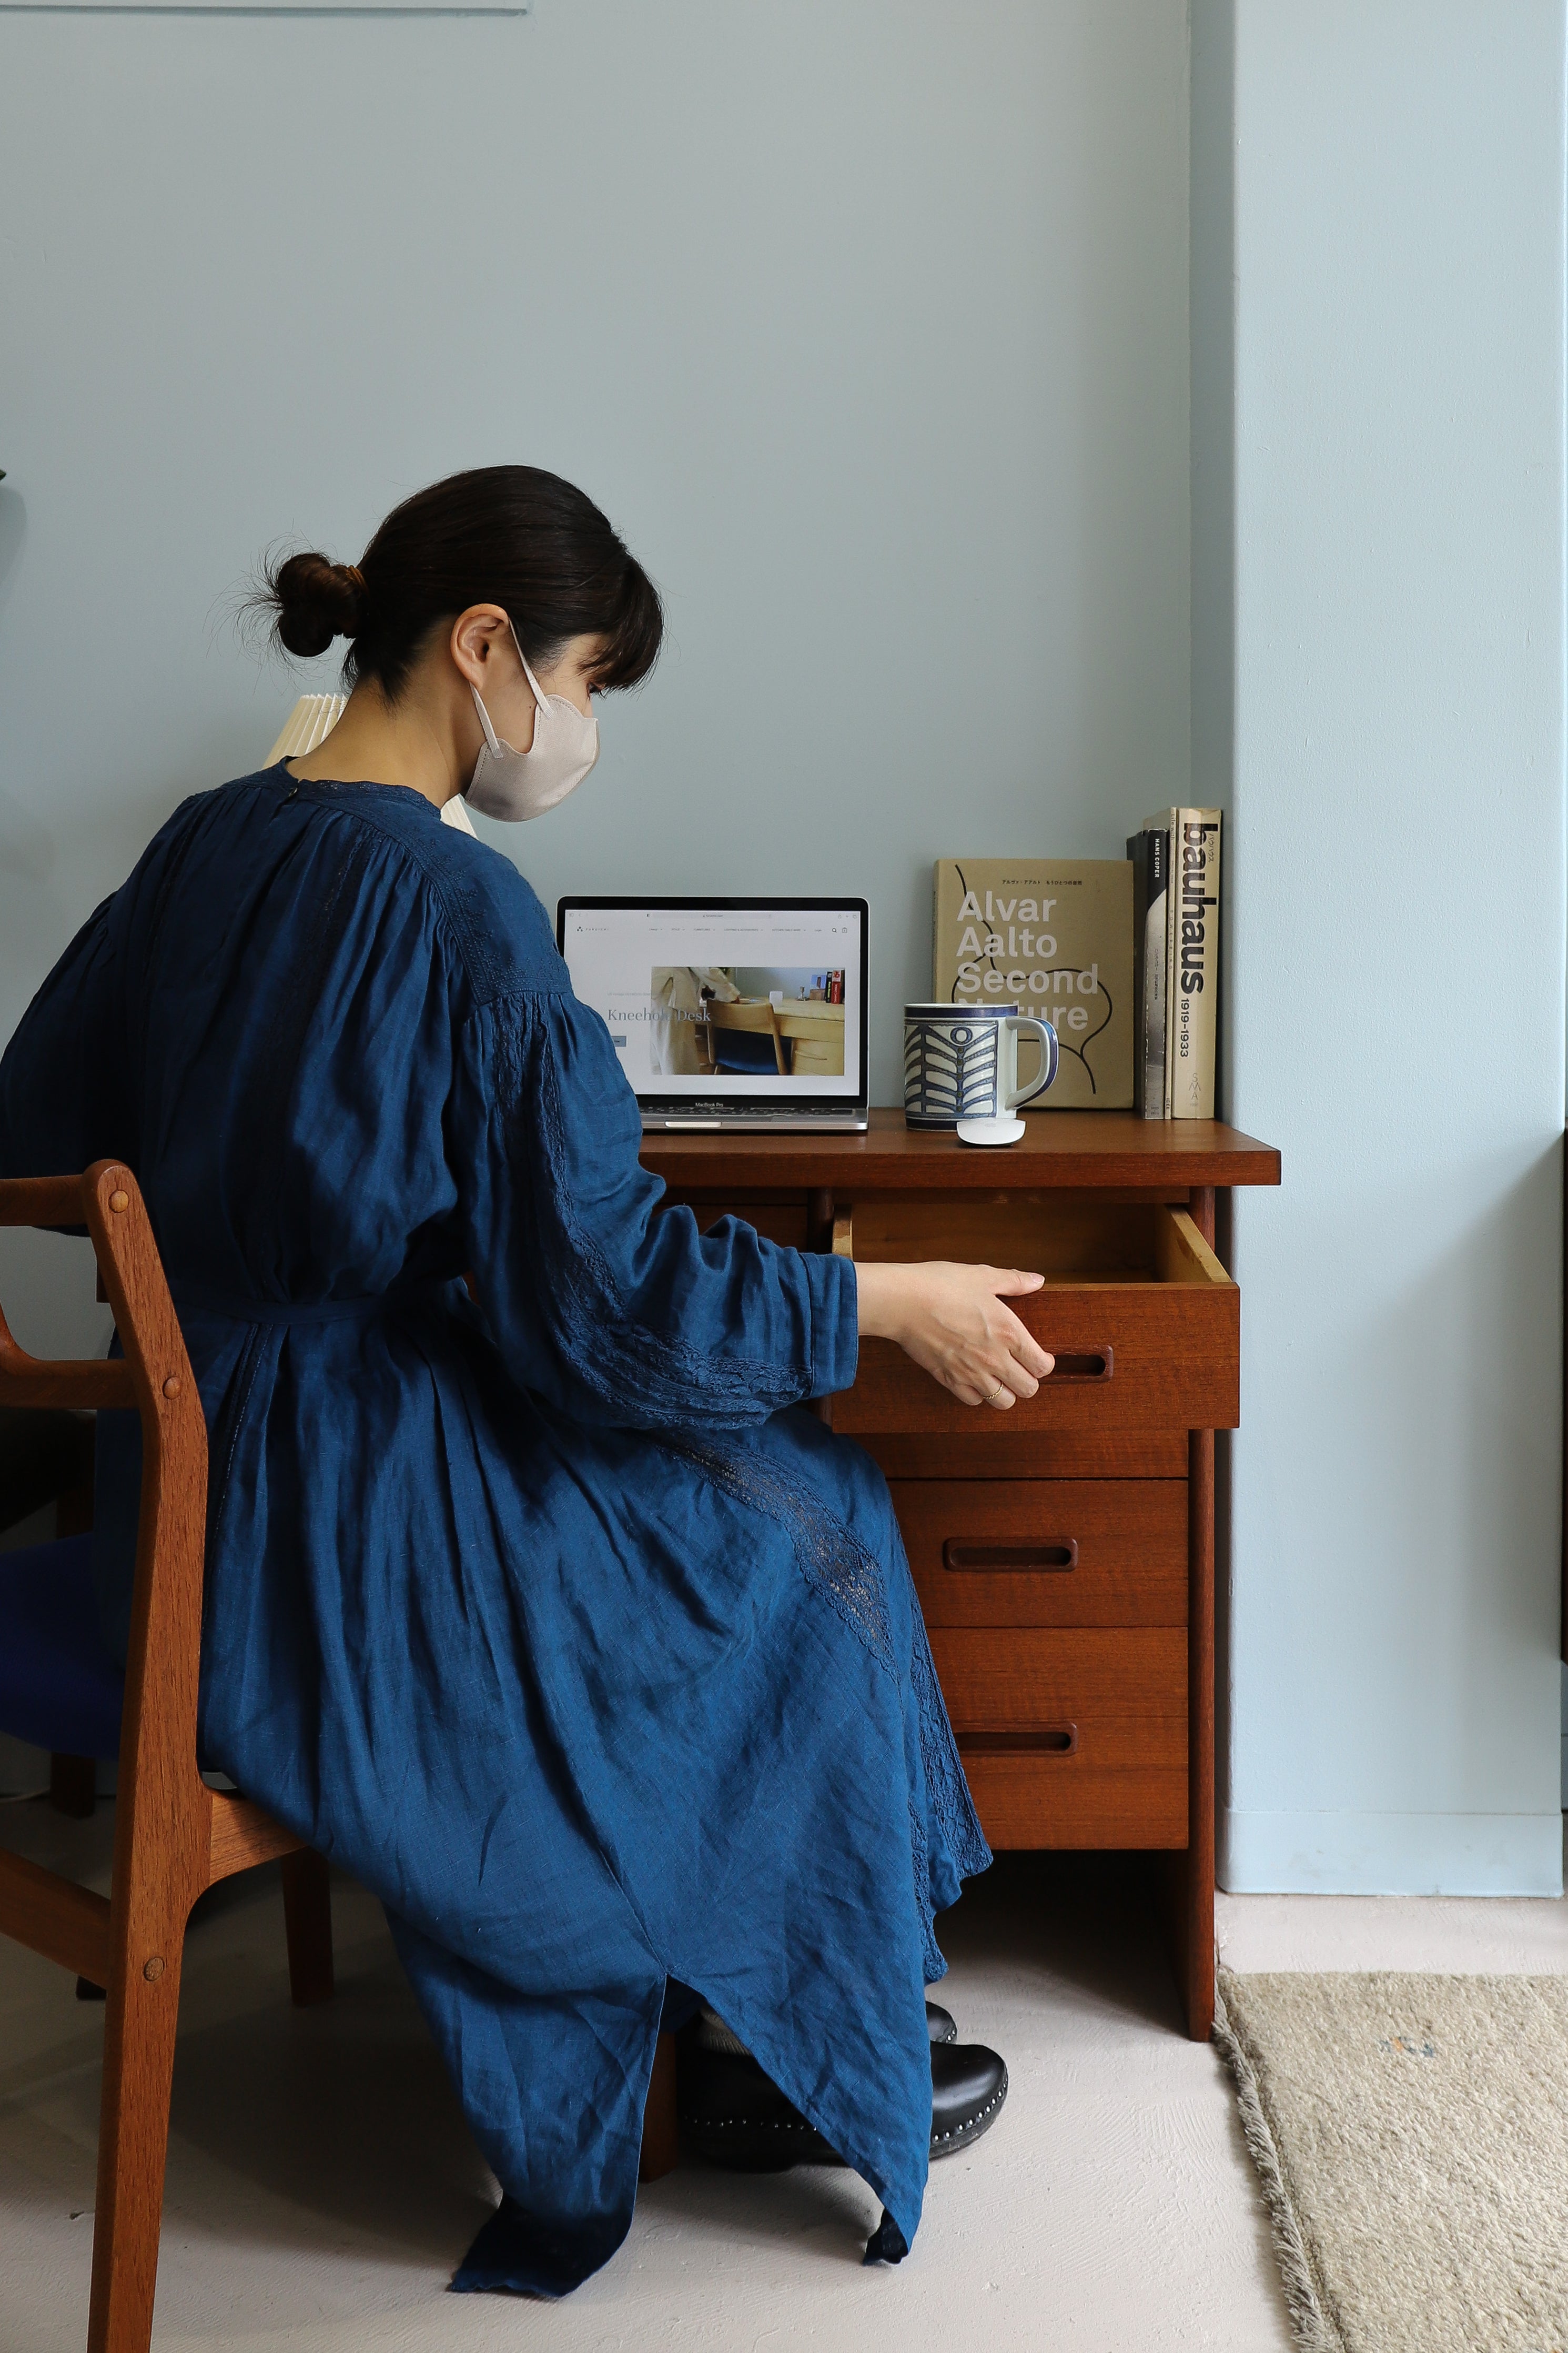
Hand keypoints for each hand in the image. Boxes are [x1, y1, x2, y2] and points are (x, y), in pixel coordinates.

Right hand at [853, 1261, 1053, 1408]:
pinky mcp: (949, 1380)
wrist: (903, 1301)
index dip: (1045, 1363)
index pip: (1042, 1366)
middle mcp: (994, 1358)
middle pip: (1028, 1389)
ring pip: (1003, 1401)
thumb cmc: (942, 1285)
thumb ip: (1014, 1281)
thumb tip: (1038, 1280)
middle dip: (1029, 1380)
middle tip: (1021, 1368)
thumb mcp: (983, 1276)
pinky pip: (973, 1401)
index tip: (1040, 1357)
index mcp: (1008, 1332)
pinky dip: (979, 1394)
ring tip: (1000, 1377)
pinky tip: (975, 1378)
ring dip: (1006, 1391)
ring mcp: (971, 1373)